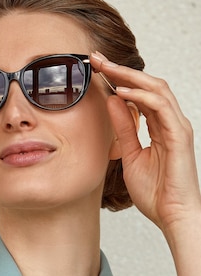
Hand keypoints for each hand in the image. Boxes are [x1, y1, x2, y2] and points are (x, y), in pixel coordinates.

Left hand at [90, 51, 200, 237]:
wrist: (172, 216)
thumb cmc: (155, 193)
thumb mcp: (130, 156)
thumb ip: (124, 129)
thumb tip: (112, 102)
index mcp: (160, 127)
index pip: (140, 94)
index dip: (119, 79)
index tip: (96, 69)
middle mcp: (171, 123)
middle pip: (149, 85)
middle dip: (122, 70)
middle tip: (97, 59)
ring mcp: (177, 127)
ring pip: (157, 89)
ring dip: (130, 76)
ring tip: (106, 68)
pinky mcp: (179, 136)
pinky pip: (161, 107)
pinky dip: (142, 96)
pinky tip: (123, 91)